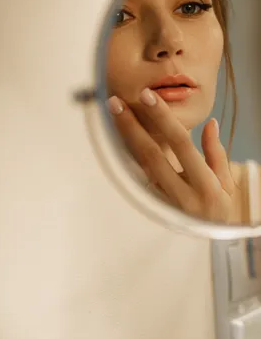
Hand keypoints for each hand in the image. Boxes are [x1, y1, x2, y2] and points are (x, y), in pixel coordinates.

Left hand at [108, 88, 235, 222]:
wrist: (206, 241)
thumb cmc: (218, 208)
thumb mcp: (226, 183)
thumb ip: (217, 153)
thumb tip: (210, 123)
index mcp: (206, 186)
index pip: (181, 144)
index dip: (163, 119)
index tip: (148, 97)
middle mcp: (181, 195)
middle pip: (151, 154)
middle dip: (132, 127)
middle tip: (115, 103)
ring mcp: (162, 202)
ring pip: (139, 165)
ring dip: (124, 138)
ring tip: (113, 114)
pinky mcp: (151, 205)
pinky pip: (136, 176)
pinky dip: (125, 155)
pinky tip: (115, 137)